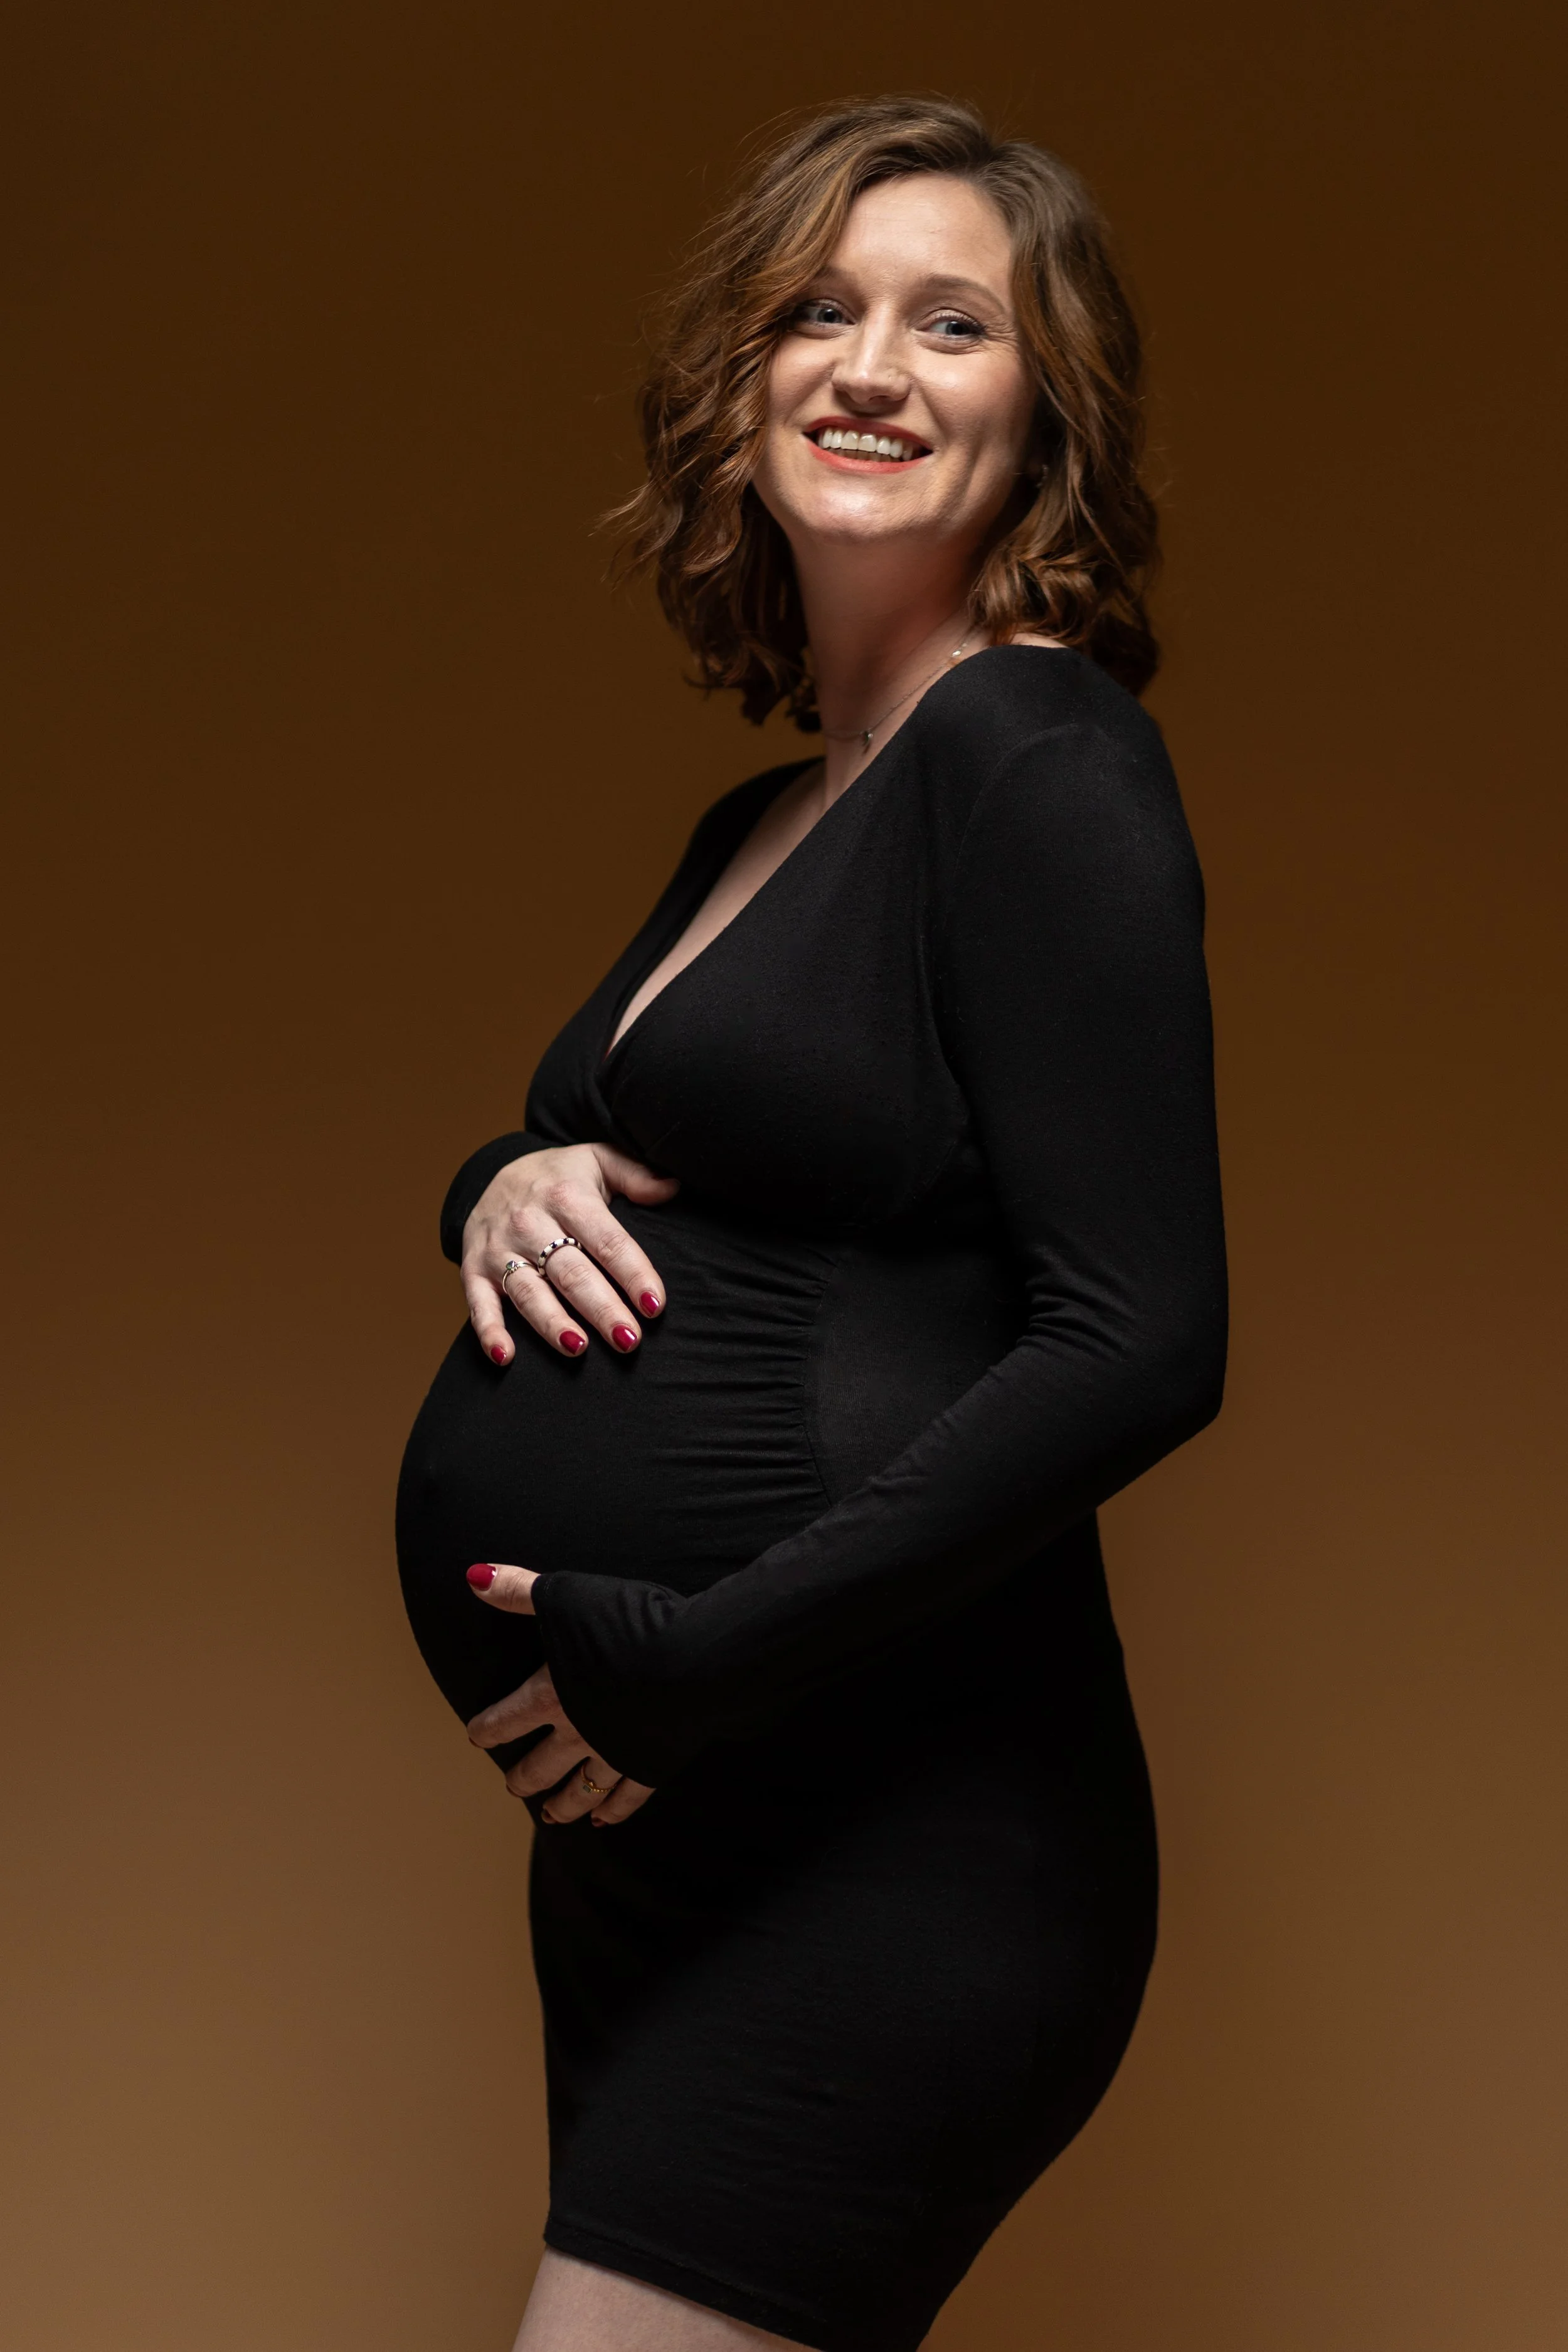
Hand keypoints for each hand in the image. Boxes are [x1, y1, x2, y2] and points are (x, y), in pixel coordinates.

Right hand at [462, 1142, 678, 1364]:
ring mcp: (499, 1248)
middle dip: (601, 1308)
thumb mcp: (597, 1160)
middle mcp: (530, 1222)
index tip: (655, 1305)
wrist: (492, 1173)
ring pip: (529, 1292)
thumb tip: (673, 1186)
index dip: (632, 1273)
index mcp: (567, 1196)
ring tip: (578, 1348)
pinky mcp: (474, 1269)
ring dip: (552, 1322)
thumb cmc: (560, 1178)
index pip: (607, 1241)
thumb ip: (635, 1174)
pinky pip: (479, 1303)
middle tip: (629, 1340)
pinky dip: (489, 1330)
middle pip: (571, 1272)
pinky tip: (505, 1357)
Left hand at [464, 1562, 654, 1825]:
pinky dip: (614, 1811)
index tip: (477, 1736)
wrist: (691, 1660)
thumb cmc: (627, 1623)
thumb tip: (474, 1578)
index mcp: (550, 1695)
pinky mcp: (651, 1763)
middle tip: (513, 1786)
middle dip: (524, 1778)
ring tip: (551, 1816)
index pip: (506, 1720)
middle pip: (541, 1766)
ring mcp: (616, 1753)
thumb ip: (518, 1591)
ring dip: (563, 1805)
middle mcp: (578, 1732)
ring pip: (581, 1790)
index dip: (486, 1729)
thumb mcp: (565, 1597)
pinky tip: (604, 1820)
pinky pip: (628, 1798)